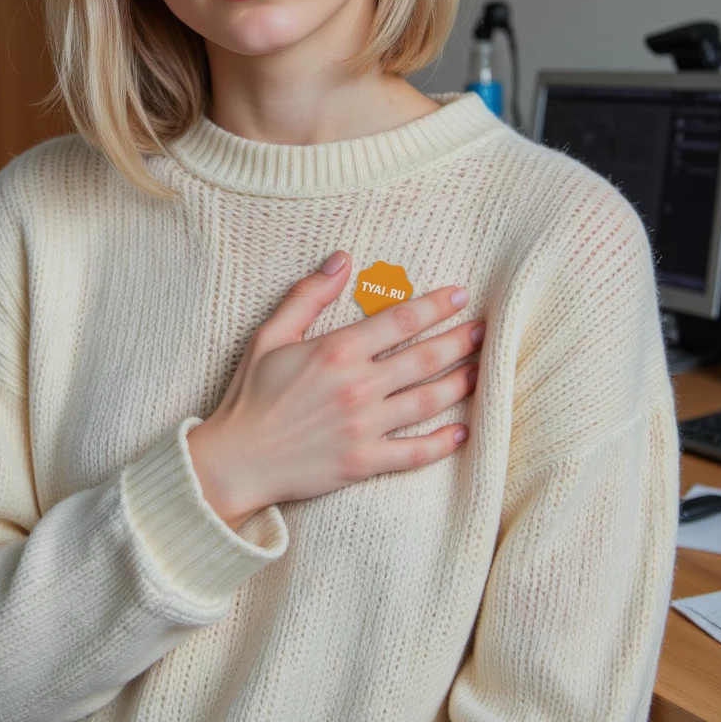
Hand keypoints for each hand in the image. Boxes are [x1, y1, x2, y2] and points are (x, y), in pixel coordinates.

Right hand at [187, 251, 481, 529]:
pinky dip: (443, 443)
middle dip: (460, 341)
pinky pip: (415, 453)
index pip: (400, 320)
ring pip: (428, 401)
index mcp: (336, 351)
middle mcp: (357, 386)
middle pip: (424, 358)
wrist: (235, 460)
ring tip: (482, 370)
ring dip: (460, 383)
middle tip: (485, 330)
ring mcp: (364, 427)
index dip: (436, 306)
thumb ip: (308, 296)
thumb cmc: (250, 396)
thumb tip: (342, 259)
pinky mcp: (364, 462)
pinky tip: (463, 432)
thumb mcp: (270, 336)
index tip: (461, 296)